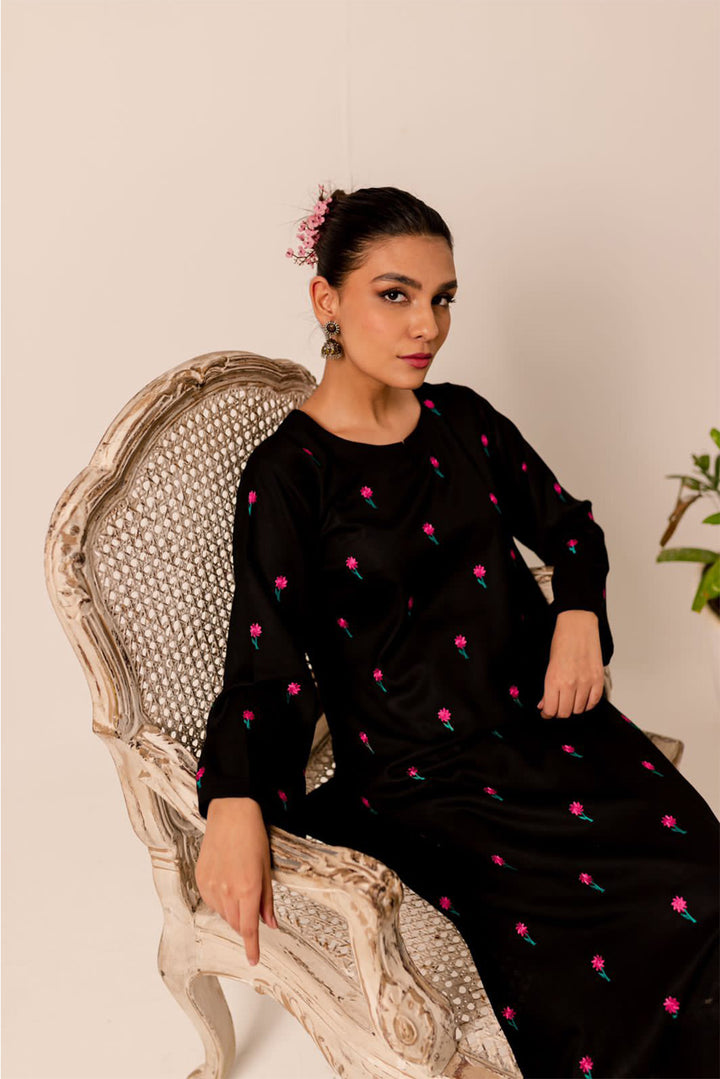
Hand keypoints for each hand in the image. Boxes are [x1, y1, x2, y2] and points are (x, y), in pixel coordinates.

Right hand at [195, 797, 277, 966]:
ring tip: (240, 889)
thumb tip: (270, 924)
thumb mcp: (267, 868)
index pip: (248, 928)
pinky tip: (226, 885)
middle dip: (245, 925)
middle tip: (253, 911)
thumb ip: (267, 899)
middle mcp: (227, 890)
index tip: (254, 959)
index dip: (252, 947)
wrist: (231, 812)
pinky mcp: (201, 878)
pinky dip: (220, 902)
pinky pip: (211, 901)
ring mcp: (211, 885)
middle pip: (235, 923)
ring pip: (223, 914)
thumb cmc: (253, 836)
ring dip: (233, 912)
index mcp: (248, 888)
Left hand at [537, 610, 604, 718]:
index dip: (547, 714)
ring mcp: (586, 682)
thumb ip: (547, 688)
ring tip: (570, 700)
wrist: (578, 626)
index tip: (546, 712)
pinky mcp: (598, 679)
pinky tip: (582, 698)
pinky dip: (588, 703)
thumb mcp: (549, 665)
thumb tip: (544, 704)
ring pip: (579, 709)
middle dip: (559, 712)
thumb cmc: (562, 642)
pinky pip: (594, 702)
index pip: (551, 709)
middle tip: (557, 706)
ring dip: (573, 707)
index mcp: (554, 680)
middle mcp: (570, 683)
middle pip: (565, 712)